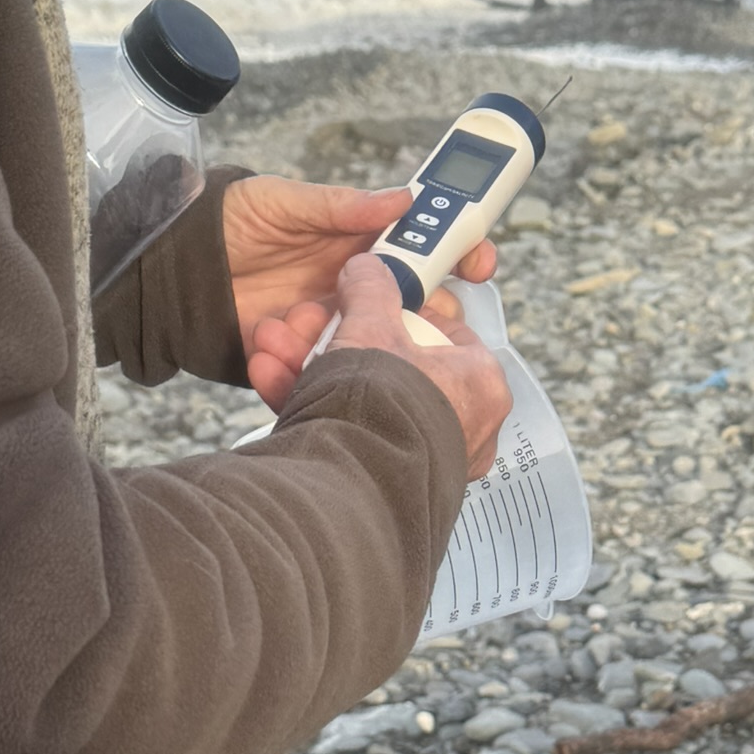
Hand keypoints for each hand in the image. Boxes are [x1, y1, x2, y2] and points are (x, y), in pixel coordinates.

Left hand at [222, 175, 496, 361]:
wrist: (176, 267)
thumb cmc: (229, 223)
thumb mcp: (284, 202)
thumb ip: (342, 207)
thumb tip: (403, 199)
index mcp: (363, 244)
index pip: (428, 251)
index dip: (461, 254)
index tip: (478, 261)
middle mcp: (360, 288)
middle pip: (419, 308)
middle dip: (423, 315)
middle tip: (402, 310)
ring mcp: (337, 326)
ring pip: (379, 346)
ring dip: (352, 339)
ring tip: (294, 317)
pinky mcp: (308, 359)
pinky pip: (329, 371)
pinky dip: (306, 362)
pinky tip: (273, 339)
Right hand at [256, 256, 511, 479]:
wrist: (355, 486)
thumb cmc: (384, 408)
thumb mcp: (372, 329)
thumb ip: (372, 290)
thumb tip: (368, 267)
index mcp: (482, 385)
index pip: (446, 335)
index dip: (399, 313)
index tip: (367, 304)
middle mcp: (465, 429)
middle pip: (395, 369)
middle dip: (338, 345)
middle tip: (305, 328)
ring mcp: (426, 460)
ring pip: (365, 401)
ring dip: (312, 372)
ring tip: (272, 351)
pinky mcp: (387, 483)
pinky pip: (350, 433)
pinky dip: (311, 408)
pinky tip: (271, 381)